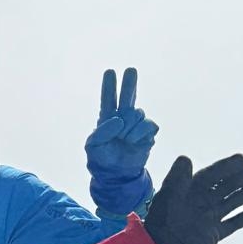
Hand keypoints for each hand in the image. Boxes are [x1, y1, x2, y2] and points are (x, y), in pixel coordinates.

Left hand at [86, 68, 157, 211]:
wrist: (117, 174)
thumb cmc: (102, 158)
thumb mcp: (93, 145)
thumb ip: (102, 131)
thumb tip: (119, 119)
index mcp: (107, 119)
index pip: (108, 99)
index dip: (109, 86)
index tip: (109, 72)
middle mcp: (123, 119)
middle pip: (127, 97)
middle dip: (129, 83)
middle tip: (130, 69)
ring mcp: (136, 125)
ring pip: (137, 113)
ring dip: (129, 127)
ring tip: (123, 139)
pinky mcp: (148, 133)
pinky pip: (148, 125)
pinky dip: (139, 133)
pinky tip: (133, 141)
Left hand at [145, 154, 242, 243]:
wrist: (161, 243)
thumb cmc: (163, 216)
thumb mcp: (168, 194)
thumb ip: (177, 177)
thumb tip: (185, 158)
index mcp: (192, 190)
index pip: (213, 175)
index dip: (226, 166)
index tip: (242, 158)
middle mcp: (203, 202)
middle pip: (226, 187)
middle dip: (240, 178)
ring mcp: (210, 218)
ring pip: (232, 203)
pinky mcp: (214, 234)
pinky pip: (232, 225)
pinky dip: (242, 220)